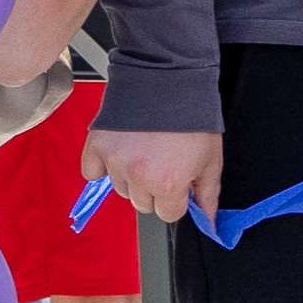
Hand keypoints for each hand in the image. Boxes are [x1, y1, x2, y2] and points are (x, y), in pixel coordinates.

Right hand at [88, 123, 222, 221]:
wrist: (169, 80)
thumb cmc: (193, 118)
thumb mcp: (211, 160)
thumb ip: (208, 195)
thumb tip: (209, 222)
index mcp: (168, 183)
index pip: (168, 214)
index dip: (177, 198)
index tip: (179, 182)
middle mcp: (138, 175)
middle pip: (144, 204)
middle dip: (155, 189)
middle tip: (164, 162)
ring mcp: (115, 161)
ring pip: (121, 189)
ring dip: (131, 177)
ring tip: (146, 150)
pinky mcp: (97, 145)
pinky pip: (92, 172)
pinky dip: (103, 166)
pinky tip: (122, 152)